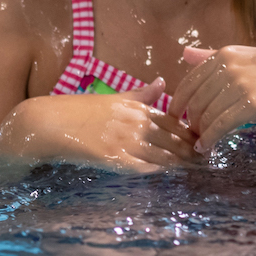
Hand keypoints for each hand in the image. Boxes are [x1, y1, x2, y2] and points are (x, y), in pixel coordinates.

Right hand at [0, 80, 197, 173]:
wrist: (47, 124)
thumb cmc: (78, 111)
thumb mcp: (111, 97)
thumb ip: (140, 93)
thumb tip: (163, 82)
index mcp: (134, 105)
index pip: (173, 119)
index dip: (191, 131)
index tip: (205, 139)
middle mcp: (133, 121)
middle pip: (172, 138)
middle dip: (192, 150)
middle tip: (208, 159)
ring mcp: (124, 140)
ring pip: (162, 154)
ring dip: (180, 163)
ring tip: (196, 170)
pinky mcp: (113, 158)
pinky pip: (143, 166)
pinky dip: (159, 169)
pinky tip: (169, 173)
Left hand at [171, 46, 255, 154]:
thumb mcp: (248, 59)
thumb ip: (214, 56)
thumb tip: (184, 54)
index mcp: (228, 53)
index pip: (190, 79)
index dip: (179, 100)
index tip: (175, 115)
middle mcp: (232, 66)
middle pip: (196, 99)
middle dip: (189, 119)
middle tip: (189, 134)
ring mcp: (242, 84)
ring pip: (206, 113)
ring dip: (199, 132)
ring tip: (199, 142)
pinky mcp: (253, 104)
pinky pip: (221, 124)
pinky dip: (209, 138)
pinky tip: (205, 147)